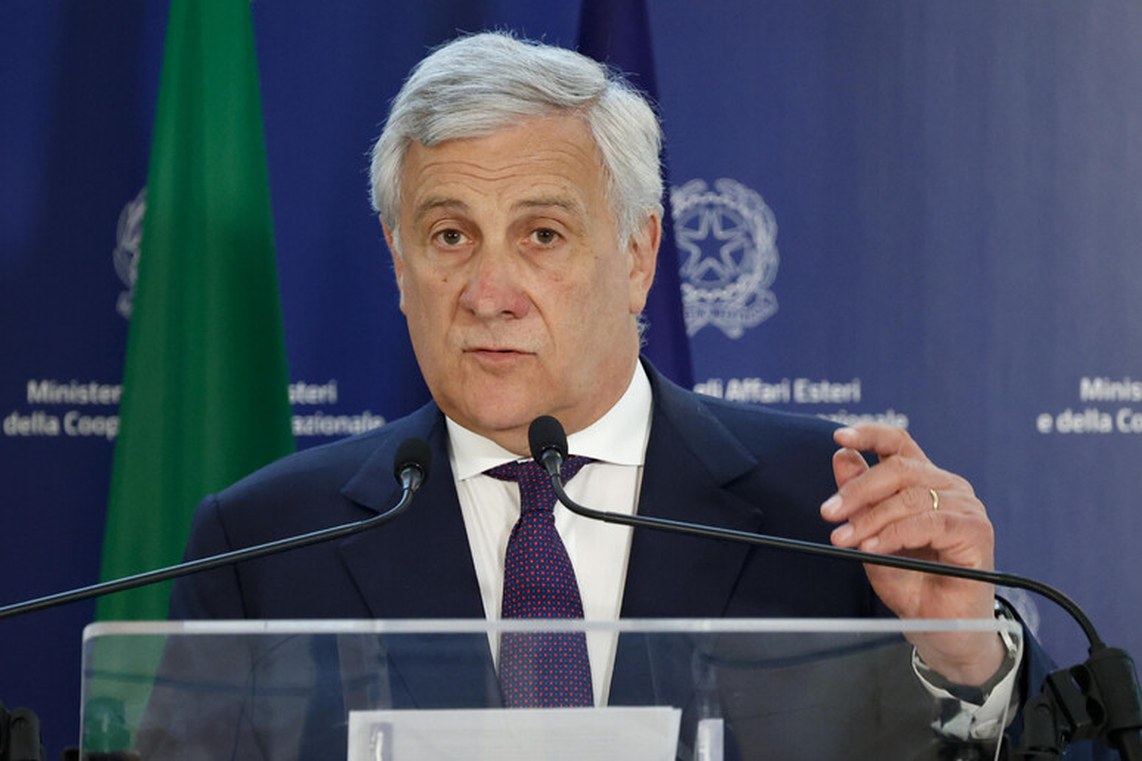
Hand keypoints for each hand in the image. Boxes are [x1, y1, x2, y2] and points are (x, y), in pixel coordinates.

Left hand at [820, 424, 1005, 685]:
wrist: (938, 628)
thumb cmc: (909, 582)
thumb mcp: (870, 536)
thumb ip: (858, 499)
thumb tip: (842, 456)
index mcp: (924, 482)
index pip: (898, 444)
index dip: (870, 434)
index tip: (839, 436)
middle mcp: (948, 487)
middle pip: (898, 468)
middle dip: (857, 490)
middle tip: (828, 512)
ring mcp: (965, 507)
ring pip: (909, 497)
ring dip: (870, 519)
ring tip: (845, 540)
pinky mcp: (975, 531)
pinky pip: (928, 522)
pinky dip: (894, 533)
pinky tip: (873, 548)